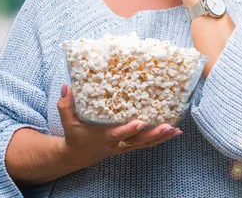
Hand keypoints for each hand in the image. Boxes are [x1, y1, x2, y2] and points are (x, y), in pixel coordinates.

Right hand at [57, 84, 182, 167]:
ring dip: (162, 137)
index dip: (129, 129)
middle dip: (153, 134)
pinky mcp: (131, 146)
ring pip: (146, 144)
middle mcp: (117, 143)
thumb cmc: (75, 135)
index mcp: (103, 136)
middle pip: (138, 141)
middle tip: (168, 126)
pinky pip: (148, 144)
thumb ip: (66, 105)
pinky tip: (175, 132)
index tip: (141, 121)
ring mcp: (125, 146)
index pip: (118, 134)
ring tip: (176, 130)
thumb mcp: (68, 121)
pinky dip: (162, 139)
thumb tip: (67, 86)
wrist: (79, 154)